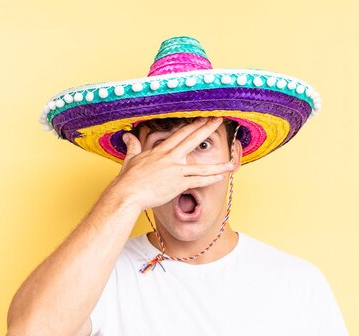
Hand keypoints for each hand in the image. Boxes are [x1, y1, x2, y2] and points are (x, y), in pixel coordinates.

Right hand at [110, 117, 234, 210]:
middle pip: (192, 140)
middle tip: (218, 120)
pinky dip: (210, 179)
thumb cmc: (128, 179)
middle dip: (206, 129)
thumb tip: (127, 136)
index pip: (179, 134)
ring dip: (217, 165)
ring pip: (201, 166)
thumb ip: (132, 146)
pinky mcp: (178, 184)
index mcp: (160, 151)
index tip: (202, 118)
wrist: (128, 194)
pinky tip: (220, 177)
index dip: (192, 125)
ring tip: (231, 162)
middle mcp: (170, 158)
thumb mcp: (130, 159)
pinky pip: (198, 181)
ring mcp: (176, 171)